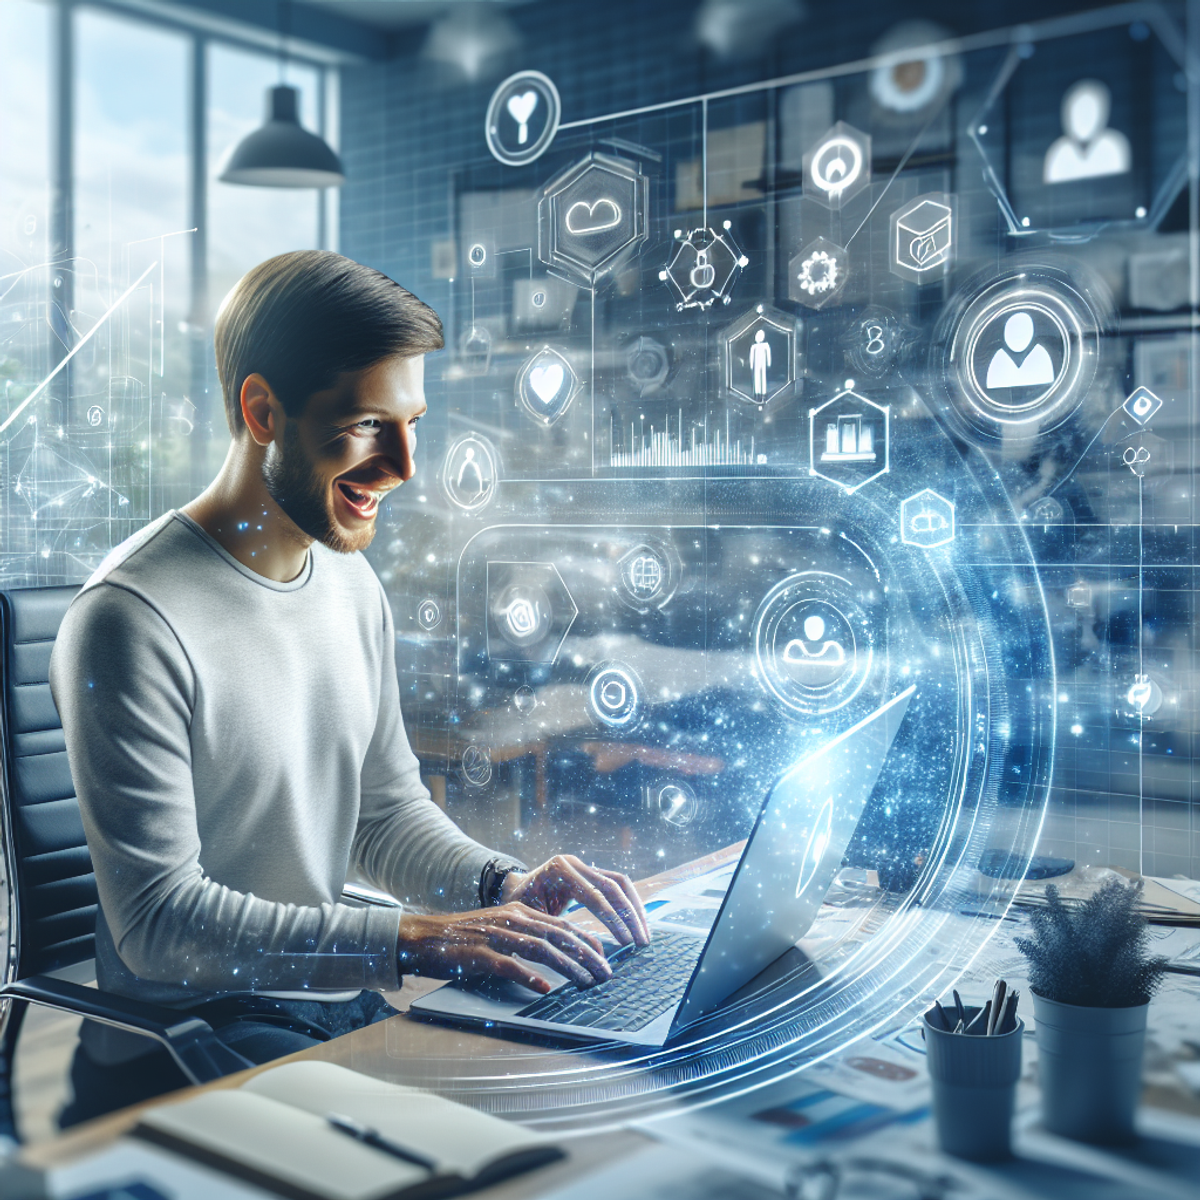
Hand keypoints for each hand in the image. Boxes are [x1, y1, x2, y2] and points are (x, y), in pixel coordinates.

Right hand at [397, 904, 611, 993]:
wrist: (425, 936)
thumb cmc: (465, 937)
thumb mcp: (500, 928)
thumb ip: (526, 936)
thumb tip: (557, 955)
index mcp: (519, 912)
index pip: (562, 924)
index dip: (586, 940)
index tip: (605, 957)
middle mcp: (512, 920)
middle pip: (558, 935)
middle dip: (586, 954)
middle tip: (606, 974)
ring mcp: (495, 936)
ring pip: (541, 949)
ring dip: (568, 966)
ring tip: (586, 982)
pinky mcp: (479, 955)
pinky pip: (509, 965)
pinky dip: (529, 976)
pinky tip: (544, 988)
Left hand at [501, 854, 650, 946]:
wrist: (512, 888)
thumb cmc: (518, 906)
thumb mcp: (532, 918)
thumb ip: (557, 930)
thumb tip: (585, 954)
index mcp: (559, 870)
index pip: (595, 896)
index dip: (614, 920)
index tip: (627, 942)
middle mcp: (575, 862)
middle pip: (613, 886)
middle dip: (630, 916)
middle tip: (642, 942)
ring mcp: (584, 865)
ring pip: (620, 883)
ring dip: (635, 908)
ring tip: (645, 934)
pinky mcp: (590, 872)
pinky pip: (616, 885)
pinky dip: (629, 903)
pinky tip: (636, 922)